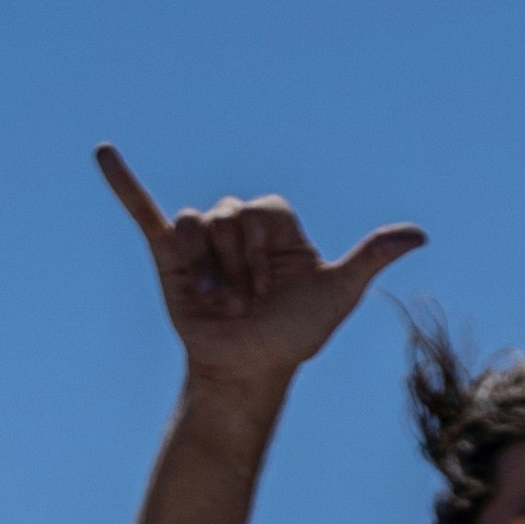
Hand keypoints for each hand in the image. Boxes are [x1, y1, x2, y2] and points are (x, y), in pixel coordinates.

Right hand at [96, 142, 424, 385]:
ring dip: (211, 267)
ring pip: (198, 222)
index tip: (278, 285)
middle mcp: (239, 229)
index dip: (270, 248)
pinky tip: (104, 152)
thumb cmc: (293, 336)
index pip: (266, 209)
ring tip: (220, 299)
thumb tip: (420, 234)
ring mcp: (203, 240)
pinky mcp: (169, 254)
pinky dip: (123, 182)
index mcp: (277, 229)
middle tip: (248, 299)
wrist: (245, 371)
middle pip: (231, 214)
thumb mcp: (336, 293)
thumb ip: (370, 258)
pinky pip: (144, 210)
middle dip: (240, 263)